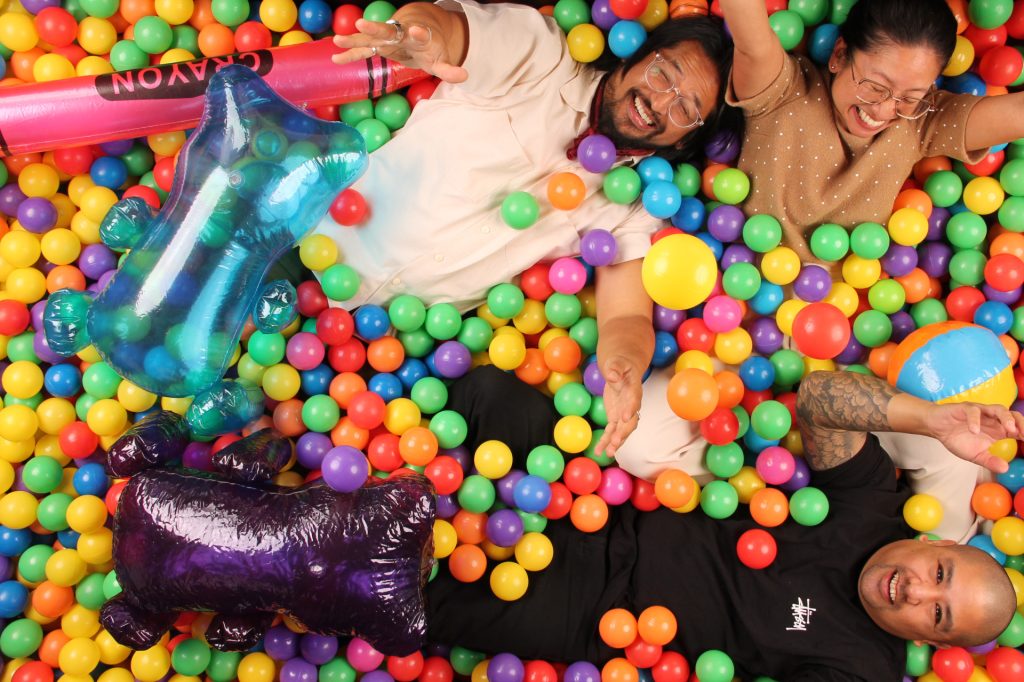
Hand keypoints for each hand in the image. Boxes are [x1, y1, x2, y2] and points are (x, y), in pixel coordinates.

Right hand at [331, 18, 467, 83]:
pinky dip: (350, 52)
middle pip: (388, 29)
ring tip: (338, 39)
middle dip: (376, 27)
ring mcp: (387, 37)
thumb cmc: (431, 48)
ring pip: (369, 36)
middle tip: (362, 24)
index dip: (419, 32)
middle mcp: (401, 33)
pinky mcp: (378, 44)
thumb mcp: (442, 60)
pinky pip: (362, 48)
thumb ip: (449, 70)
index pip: (420, 33)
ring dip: (354, 38)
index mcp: (419, 36)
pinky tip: (335, 58)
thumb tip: (464, 76)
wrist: (422, 30)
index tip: (418, 31)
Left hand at [594, 356, 642, 457]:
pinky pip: (611, 431)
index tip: (625, 417)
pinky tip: (599, 451)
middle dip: (623, 432)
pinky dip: (605, 441)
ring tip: (608, 453)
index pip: (633, 400)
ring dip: (615, 442)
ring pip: (622, 430)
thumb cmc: (620, 364)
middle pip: (630, 421)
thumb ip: (615, 369)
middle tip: (615, 442)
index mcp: (634, 390)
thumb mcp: (617, 363)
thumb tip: (612, 376)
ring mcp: (624, 412)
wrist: (623, 369)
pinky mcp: (616, 417)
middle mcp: (631, 405)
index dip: (630, 408)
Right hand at [924, 402, 1022, 472]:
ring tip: (1009, 429)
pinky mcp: (965, 408)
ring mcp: (980, 412)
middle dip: (1022, 424)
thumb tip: (1005, 469)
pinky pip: (973, 411)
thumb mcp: (975, 455)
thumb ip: (990, 461)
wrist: (937, 427)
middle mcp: (993, 419)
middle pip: (1013, 415)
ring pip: (998, 409)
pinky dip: (975, 420)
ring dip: (1006, 418)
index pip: (1018, 429)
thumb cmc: (958, 439)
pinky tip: (974, 431)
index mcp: (999, 430)